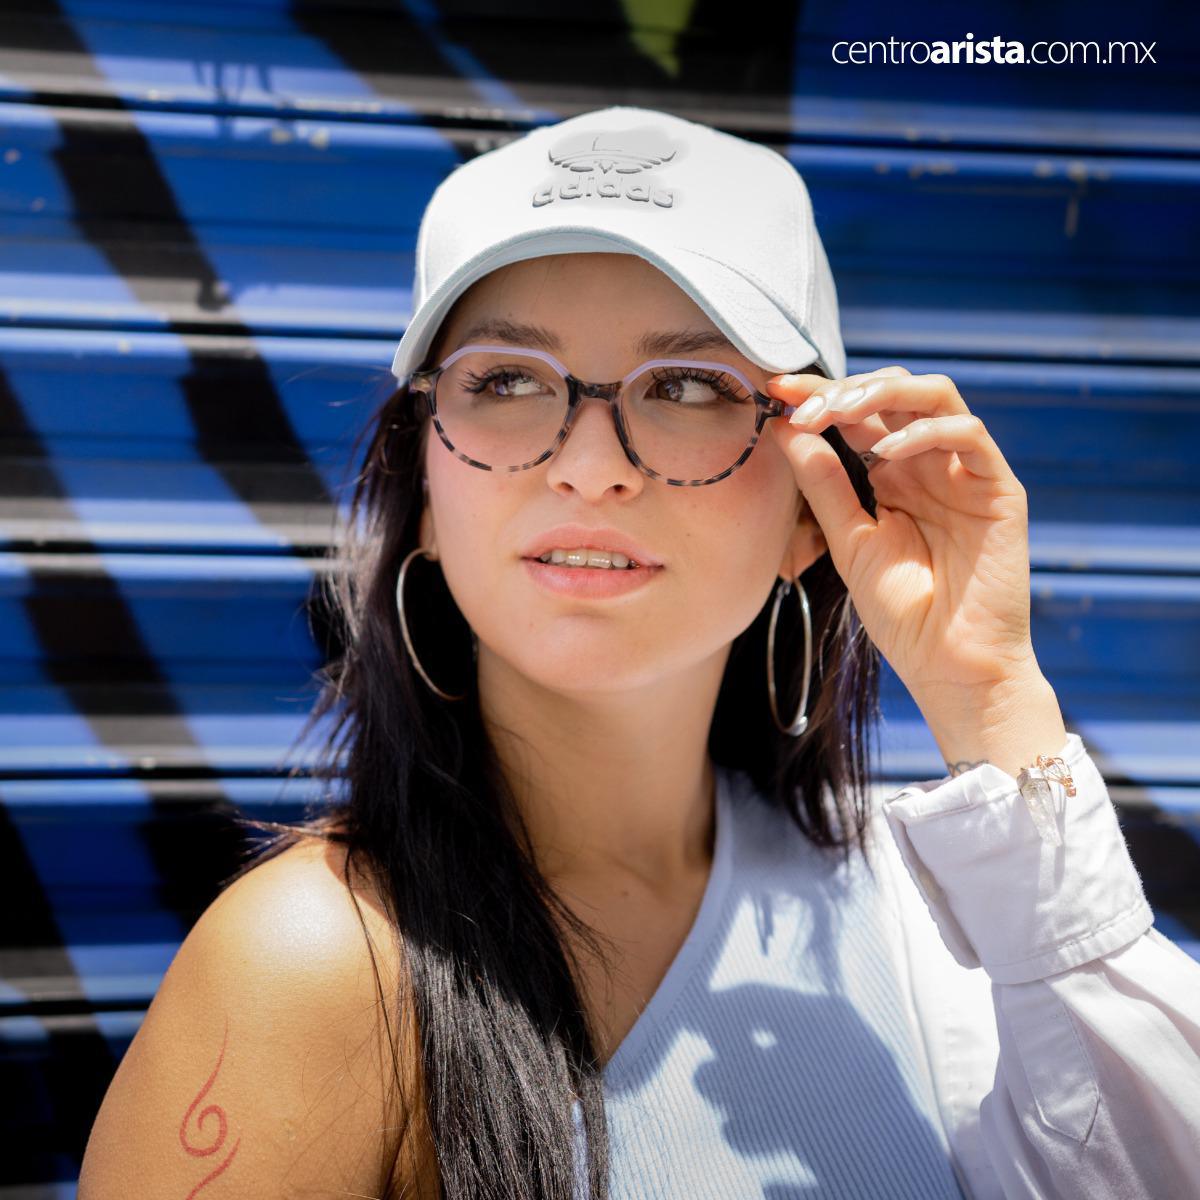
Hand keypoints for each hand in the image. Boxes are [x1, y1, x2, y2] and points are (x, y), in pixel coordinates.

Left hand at [765, 365, 1041, 704]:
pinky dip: (928, 432)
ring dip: (884, 394)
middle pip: (896, 392)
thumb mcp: (848, 541)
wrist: (950, 667)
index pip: (858, 415)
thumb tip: (785, 430)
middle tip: (804, 406)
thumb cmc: (902, 613)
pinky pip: (970, 436)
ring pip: (937, 396)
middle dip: (846, 388)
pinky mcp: (1000, 489)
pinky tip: (889, 453)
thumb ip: (823, 485)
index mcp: (894, 474)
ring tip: (841, 413)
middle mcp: (930, 463)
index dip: (820, 394)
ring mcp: (966, 472)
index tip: (776, 390)